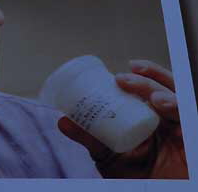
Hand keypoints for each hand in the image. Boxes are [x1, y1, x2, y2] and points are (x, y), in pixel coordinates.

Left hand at [58, 59, 186, 178]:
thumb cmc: (134, 178)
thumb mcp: (108, 155)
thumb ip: (90, 138)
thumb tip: (62, 122)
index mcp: (153, 117)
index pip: (154, 87)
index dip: (147, 74)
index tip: (128, 68)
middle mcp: (170, 122)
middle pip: (169, 90)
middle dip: (150, 80)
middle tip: (125, 79)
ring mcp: (183, 133)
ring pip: (183, 105)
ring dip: (170, 98)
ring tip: (155, 99)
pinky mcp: (193, 148)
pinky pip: (194, 129)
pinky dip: (186, 120)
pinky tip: (176, 127)